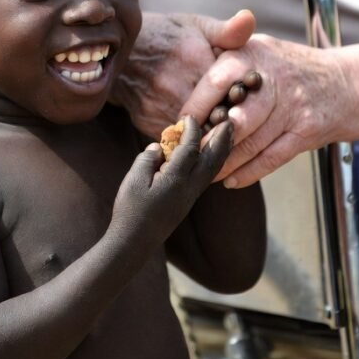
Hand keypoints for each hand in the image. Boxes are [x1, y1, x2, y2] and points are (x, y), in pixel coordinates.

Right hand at [111, 9, 255, 137]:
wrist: (120, 50)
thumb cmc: (167, 36)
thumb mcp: (198, 26)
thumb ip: (227, 30)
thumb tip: (250, 18)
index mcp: (194, 59)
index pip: (231, 89)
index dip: (243, 97)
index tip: (248, 100)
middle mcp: (175, 84)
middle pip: (215, 116)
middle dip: (228, 119)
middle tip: (239, 120)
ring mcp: (159, 104)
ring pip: (197, 131)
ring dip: (209, 132)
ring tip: (219, 127)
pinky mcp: (147, 120)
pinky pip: (177, 137)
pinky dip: (188, 137)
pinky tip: (197, 129)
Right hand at [111, 117, 232, 247]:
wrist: (134, 242)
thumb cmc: (130, 210)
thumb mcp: (133, 179)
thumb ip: (147, 158)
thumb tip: (158, 146)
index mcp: (175, 180)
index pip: (190, 149)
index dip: (192, 130)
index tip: (191, 116)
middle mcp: (188, 188)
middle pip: (212, 159)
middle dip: (221, 139)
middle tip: (228, 121)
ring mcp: (190, 197)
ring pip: (212, 170)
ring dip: (221, 151)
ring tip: (227, 136)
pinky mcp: (187, 203)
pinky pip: (206, 178)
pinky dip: (212, 163)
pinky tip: (210, 157)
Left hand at [180, 34, 351, 187]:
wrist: (344, 82)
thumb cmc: (287, 67)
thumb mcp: (257, 47)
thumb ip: (224, 53)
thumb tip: (181, 72)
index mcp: (254, 54)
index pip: (218, 81)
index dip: (196, 106)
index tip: (179, 125)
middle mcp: (275, 79)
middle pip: (236, 117)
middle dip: (208, 141)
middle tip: (187, 156)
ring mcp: (293, 107)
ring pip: (252, 143)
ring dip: (225, 162)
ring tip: (204, 173)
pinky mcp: (307, 131)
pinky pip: (272, 157)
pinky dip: (249, 172)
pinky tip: (230, 179)